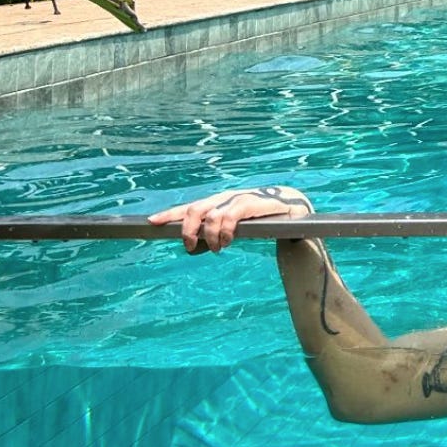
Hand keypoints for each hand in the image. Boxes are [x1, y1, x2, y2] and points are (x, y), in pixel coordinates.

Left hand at [148, 185, 313, 253]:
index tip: (152, 222)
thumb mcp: (235, 229)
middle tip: (190, 247)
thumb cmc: (263, 220)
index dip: (170, 214)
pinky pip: (228, 217)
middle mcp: (224, 198)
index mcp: (218, 203)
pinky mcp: (250, 204)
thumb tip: (195, 248)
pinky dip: (223, 231)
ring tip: (218, 248)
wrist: (294, 209)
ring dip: (209, 236)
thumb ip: (215, 236)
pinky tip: (228, 241)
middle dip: (187, 230)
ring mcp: (237, 200)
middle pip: (194, 209)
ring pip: (209, 216)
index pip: (189, 207)